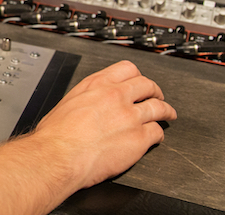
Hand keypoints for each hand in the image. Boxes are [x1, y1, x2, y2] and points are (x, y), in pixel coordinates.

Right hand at [24, 60, 176, 191]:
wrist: (58, 156)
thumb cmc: (56, 135)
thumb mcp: (68, 102)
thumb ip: (87, 98)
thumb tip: (92, 103)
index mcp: (97, 85)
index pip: (128, 69)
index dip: (137, 76)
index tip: (139, 82)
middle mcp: (116, 96)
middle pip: (147, 85)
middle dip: (155, 91)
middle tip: (157, 96)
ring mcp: (130, 117)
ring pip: (158, 107)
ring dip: (166, 110)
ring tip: (168, 114)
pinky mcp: (138, 138)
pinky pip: (157, 132)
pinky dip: (159, 135)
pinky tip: (156, 137)